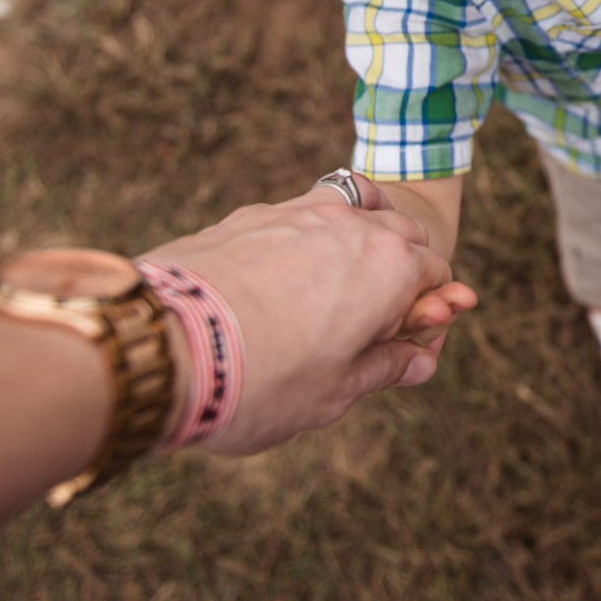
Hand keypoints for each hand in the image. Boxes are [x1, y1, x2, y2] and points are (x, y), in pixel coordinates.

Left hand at [144, 184, 476, 455]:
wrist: (163, 347)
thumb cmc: (262, 382)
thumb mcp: (335, 392)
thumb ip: (383, 367)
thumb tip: (416, 362)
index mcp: (391, 269)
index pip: (437, 278)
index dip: (429, 315)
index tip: (405, 348)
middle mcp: (353, 226)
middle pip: (403, 234)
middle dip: (403, 270)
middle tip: (376, 322)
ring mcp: (298, 212)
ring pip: (355, 207)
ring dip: (362, 239)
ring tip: (341, 284)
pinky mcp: (250, 214)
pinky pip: (300, 212)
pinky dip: (309, 235)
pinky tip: (284, 277)